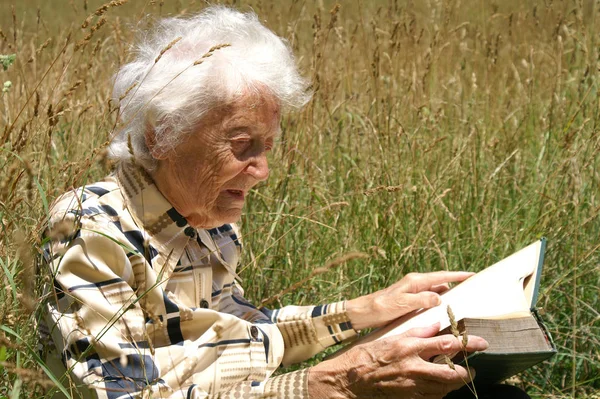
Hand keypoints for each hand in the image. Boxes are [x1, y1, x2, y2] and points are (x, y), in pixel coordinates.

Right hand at [308, 323, 487, 398]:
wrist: (349, 381)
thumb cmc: (365, 355)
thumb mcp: (389, 336)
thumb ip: (415, 331)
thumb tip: (436, 325)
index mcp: (409, 347)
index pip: (447, 344)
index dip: (468, 343)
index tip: (481, 342)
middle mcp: (414, 368)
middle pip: (452, 373)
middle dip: (467, 371)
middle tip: (472, 368)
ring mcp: (412, 387)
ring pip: (445, 388)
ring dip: (455, 382)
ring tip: (459, 376)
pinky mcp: (409, 398)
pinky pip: (433, 398)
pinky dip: (440, 392)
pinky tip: (439, 387)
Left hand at [346, 271, 473, 329]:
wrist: (362, 313)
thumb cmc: (380, 307)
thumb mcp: (402, 304)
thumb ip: (421, 299)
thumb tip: (440, 297)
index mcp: (414, 281)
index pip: (441, 276)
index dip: (458, 275)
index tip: (473, 275)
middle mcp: (414, 284)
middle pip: (441, 282)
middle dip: (457, 284)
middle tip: (473, 289)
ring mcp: (411, 292)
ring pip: (435, 291)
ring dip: (448, 295)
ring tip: (463, 301)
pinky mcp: (408, 300)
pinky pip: (428, 299)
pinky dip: (438, 303)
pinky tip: (443, 310)